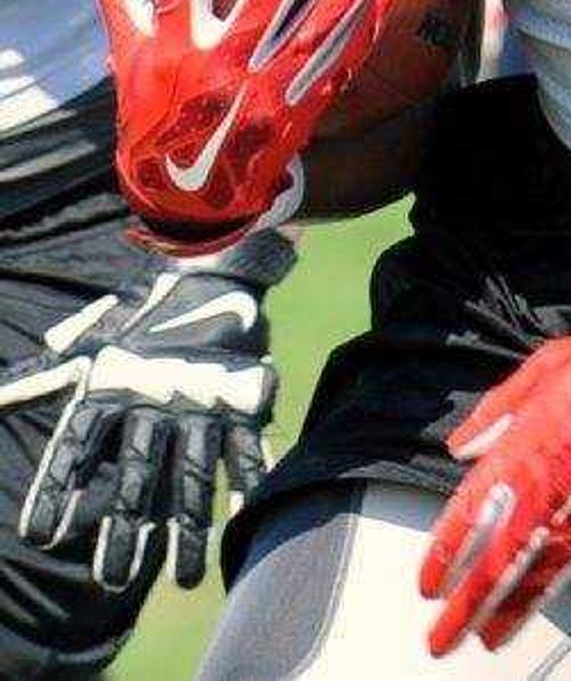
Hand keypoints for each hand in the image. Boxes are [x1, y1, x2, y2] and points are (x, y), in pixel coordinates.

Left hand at [0, 232, 292, 589]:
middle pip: (136, 475)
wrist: (211, 272)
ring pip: (192, 476)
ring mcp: (202, 401)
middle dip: (124, 530)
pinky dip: (246, 487)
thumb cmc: (139, 322)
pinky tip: (241, 523)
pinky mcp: (243, 400)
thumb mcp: (88, 348)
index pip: (76, 444)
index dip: (56, 487)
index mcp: (111, 384)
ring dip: (188, 529)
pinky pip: (245, 451)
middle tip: (110, 581)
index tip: (41, 533)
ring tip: (183, 578)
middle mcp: (154, 397)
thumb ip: (40, 379)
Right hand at [99, 0, 390, 251]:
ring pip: (315, 31)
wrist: (187, 196)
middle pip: (265, 2)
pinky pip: (341, 64)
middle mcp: (223, 69)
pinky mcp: (300, 111)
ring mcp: (267, 92)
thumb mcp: (127, 59)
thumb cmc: (154, 115)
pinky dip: (366, 28)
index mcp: (175, 52)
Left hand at [419, 311, 570, 656]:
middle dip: (467, 608)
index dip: (445, 555)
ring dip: (514, 612)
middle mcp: (557, 490)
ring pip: (546, 578)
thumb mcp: (547, 366)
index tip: (429, 585)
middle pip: (501, 563)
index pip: (472, 514)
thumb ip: (499, 409)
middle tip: (442, 641)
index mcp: (528, 448)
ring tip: (491, 638)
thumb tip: (463, 444)